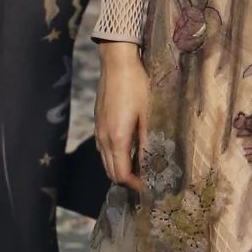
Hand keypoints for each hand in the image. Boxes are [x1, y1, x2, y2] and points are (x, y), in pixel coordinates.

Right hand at [95, 41, 149, 192]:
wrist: (117, 64)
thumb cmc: (137, 86)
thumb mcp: (149, 114)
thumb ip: (149, 140)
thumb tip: (152, 163)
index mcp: (117, 138)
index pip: (121, 174)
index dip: (135, 185)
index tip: (150, 187)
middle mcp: (104, 138)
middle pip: (111, 173)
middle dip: (128, 181)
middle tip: (147, 181)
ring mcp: (99, 132)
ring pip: (106, 162)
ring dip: (121, 170)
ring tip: (141, 169)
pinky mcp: (98, 124)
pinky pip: (104, 151)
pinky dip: (115, 158)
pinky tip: (130, 152)